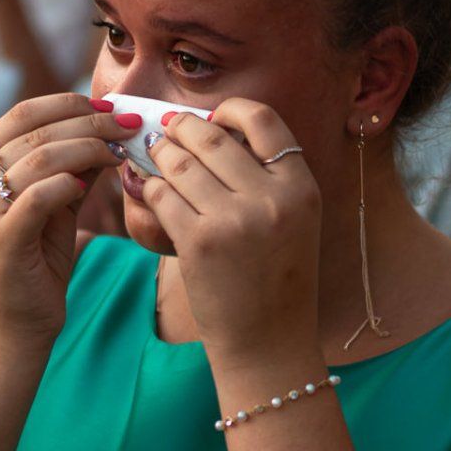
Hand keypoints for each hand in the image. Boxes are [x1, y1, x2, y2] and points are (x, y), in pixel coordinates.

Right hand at [0, 94, 132, 344]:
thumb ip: (71, 168)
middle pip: (35, 132)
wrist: (16, 326)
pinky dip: (69, 184)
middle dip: (89, 123)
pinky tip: (91, 185)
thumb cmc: (37, 263)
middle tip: (127, 124)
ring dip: (88, 149)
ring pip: (39, 159)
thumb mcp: (54, 205)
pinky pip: (38, 196)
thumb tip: (108, 128)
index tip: (109, 108)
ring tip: (119, 152)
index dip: (68, 105)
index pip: (22, 115)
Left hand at [142, 100, 321, 362]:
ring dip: (160, 154)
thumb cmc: (276, 279)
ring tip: (153, 155)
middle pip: (213, 138)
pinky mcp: (199, 243)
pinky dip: (150, 188)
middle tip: (167, 130)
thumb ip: (268, 176)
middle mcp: (272, 199)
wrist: (269, 341)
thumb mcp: (294, 220)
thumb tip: (214, 126)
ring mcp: (235, 221)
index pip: (264, 120)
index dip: (230, 109)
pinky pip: (162, 196)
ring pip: (181, 164)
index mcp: (302, 187)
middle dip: (181, 129)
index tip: (211, 116)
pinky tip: (149, 189)